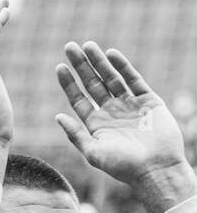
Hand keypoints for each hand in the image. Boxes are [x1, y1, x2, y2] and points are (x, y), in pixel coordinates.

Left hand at [55, 42, 196, 212]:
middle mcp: (110, 112)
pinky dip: (123, 66)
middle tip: (69, 46)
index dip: (68, 83)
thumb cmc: (122, 166)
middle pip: (92, 84)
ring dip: (99, 62)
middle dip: (80, 66)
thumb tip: (56, 117)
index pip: (78, 99)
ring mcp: (129, 105)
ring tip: (87, 45)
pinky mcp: (148, 100)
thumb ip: (75, 134)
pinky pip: (133, 79)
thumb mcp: (93, 152)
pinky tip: (111, 55)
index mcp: (95, 125)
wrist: (155, 168)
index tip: (59, 67)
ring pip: (111, 78)